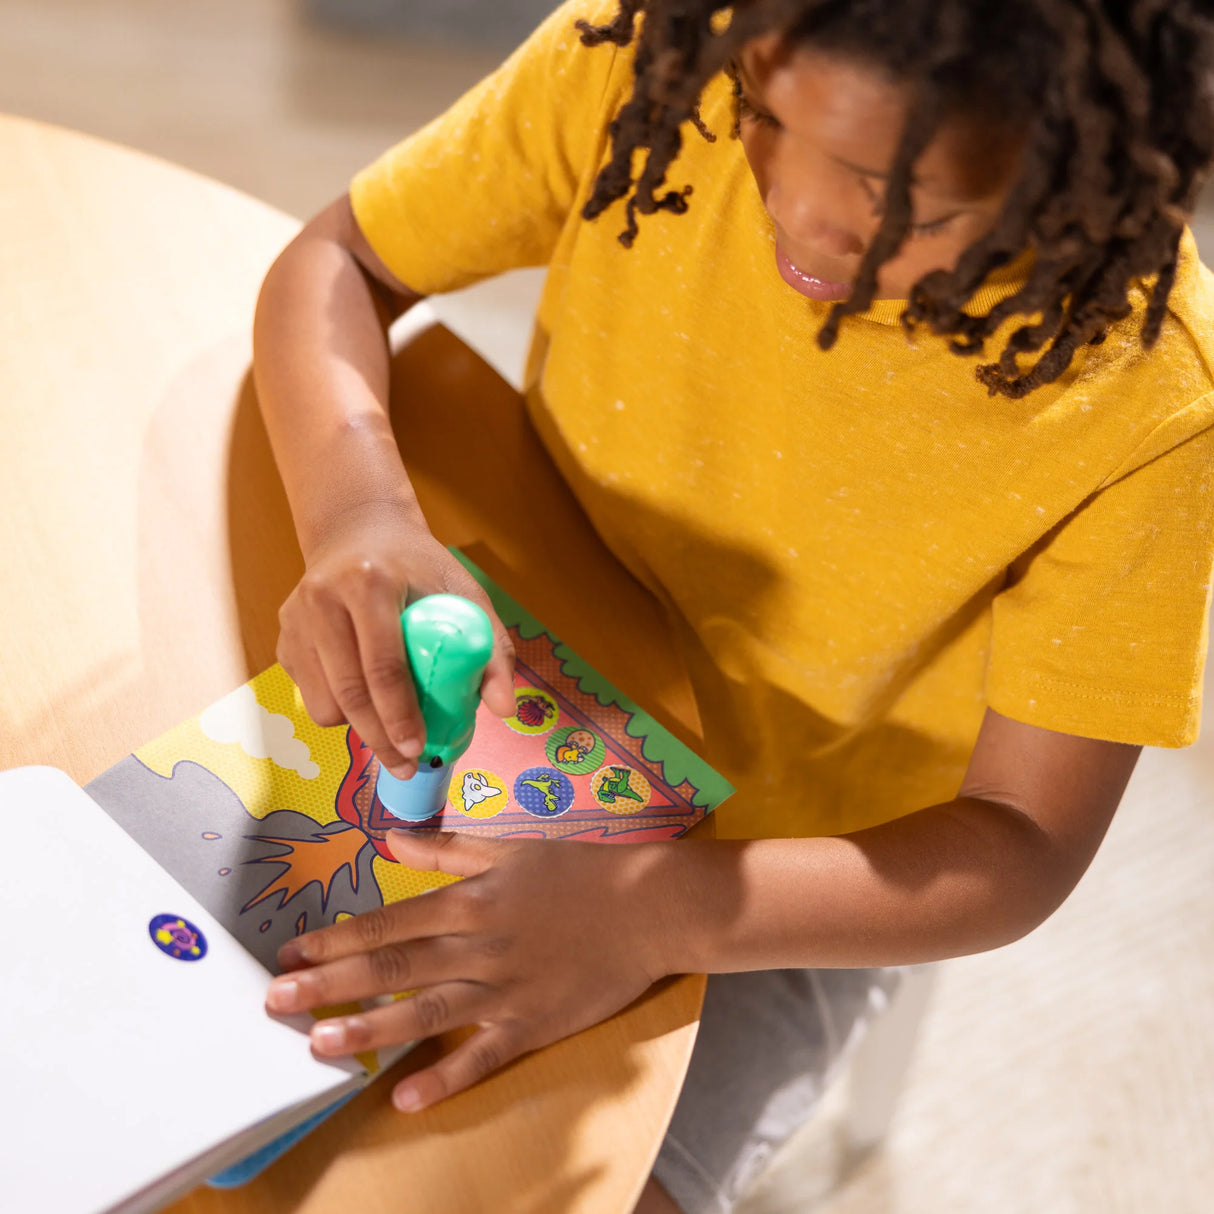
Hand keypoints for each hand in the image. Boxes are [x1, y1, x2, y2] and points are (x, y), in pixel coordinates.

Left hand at [263, 831, 670, 1111]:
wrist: (651, 906)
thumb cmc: (582, 871)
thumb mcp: (514, 848)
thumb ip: (450, 849)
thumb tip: (394, 841)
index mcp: (475, 899)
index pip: (392, 920)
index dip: (338, 937)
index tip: (292, 950)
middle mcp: (482, 945)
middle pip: (397, 965)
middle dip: (332, 982)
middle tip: (277, 1000)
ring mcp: (507, 988)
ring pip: (429, 1011)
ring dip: (371, 1027)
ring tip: (320, 1044)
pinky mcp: (535, 1024)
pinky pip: (485, 1055)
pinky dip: (446, 1077)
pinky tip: (404, 1096)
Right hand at [276, 500, 515, 778]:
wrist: (360, 530)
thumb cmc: (419, 566)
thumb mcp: (463, 592)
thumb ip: (491, 648)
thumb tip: (505, 709)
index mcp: (369, 582)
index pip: (382, 663)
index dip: (399, 715)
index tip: (418, 749)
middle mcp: (322, 598)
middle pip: (348, 691)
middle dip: (379, 739)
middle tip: (406, 766)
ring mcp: (295, 619)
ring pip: (321, 702)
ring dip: (357, 727)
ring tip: (388, 729)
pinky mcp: (284, 636)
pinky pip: (309, 694)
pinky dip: (338, 709)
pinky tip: (365, 699)